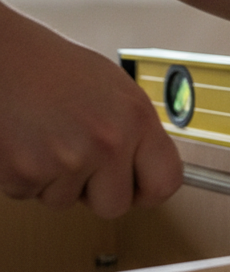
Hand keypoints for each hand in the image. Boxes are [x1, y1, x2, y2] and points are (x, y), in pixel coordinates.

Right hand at [0, 5, 182, 217]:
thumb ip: (136, 133)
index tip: (136, 187)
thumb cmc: (51, 66)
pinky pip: (29, 195)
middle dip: (95, 191)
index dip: (149, 191)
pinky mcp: (23, 173)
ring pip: (66, 201)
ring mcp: (66, 160)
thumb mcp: (114, 90)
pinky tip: (21, 140)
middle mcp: (107, 142)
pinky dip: (22, 175)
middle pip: (115, 206)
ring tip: (44, 136)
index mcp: (137, 118)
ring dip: (54, 180)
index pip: (166, 183)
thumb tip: (150, 168)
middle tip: (77, 157)